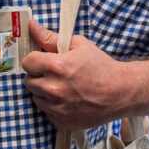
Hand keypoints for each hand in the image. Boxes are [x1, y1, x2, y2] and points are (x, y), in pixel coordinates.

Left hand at [22, 19, 140, 129]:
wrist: (121, 92)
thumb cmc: (102, 67)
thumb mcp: (78, 46)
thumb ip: (51, 38)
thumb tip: (32, 26)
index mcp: (57, 67)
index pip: (27, 62)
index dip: (35, 60)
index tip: (44, 61)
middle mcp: (54, 89)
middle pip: (29, 81)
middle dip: (39, 76)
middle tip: (55, 74)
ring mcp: (57, 108)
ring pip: (37, 98)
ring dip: (45, 92)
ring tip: (63, 87)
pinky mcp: (61, 122)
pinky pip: (47, 112)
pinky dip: (54, 106)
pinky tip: (68, 100)